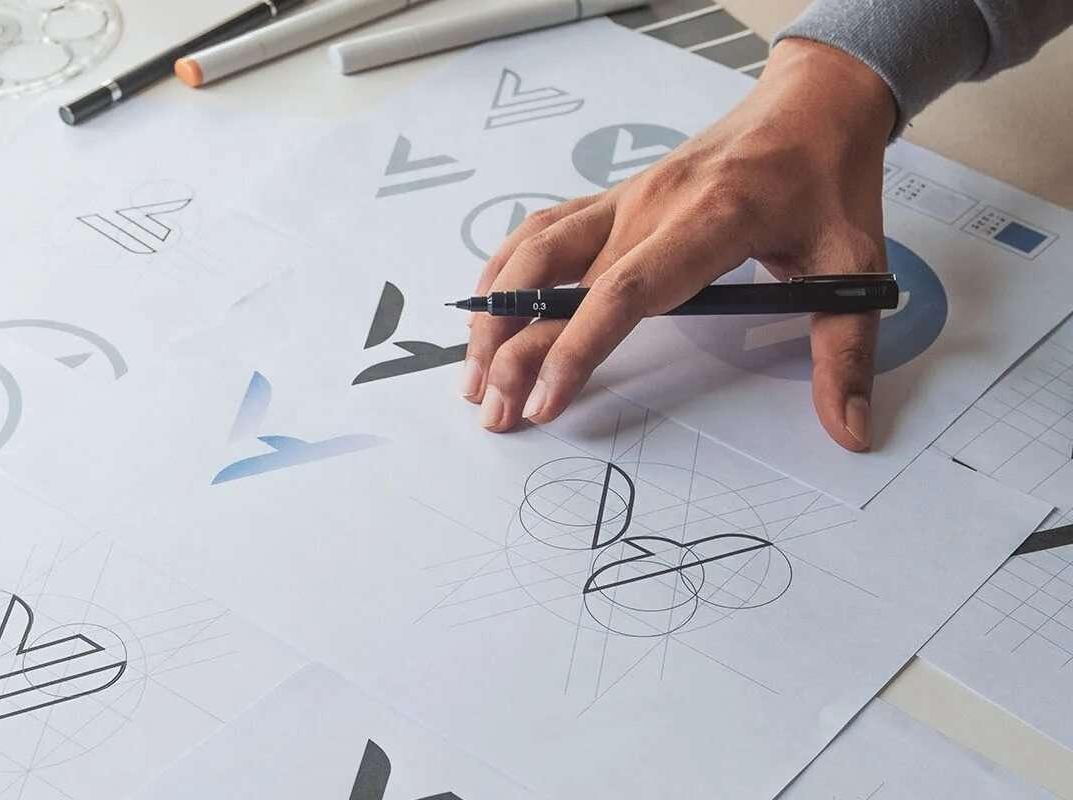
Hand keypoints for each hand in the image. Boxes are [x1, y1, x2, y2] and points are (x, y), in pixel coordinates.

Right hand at [461, 39, 896, 451]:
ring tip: (474, 372)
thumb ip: (844, 351)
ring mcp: (625, 199)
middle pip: (559, 279)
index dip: (575, 346)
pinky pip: (543, 230)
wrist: (811, 102)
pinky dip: (505, 270)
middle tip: (493, 413)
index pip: (625, 290)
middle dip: (513, 348)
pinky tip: (488, 307)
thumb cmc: (829, 178)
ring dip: (494, 309)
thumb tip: (848, 431)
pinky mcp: (615, 198)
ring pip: (535, 251)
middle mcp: (650, 207)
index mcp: (709, 221)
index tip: (543, 401)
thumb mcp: (854, 263)